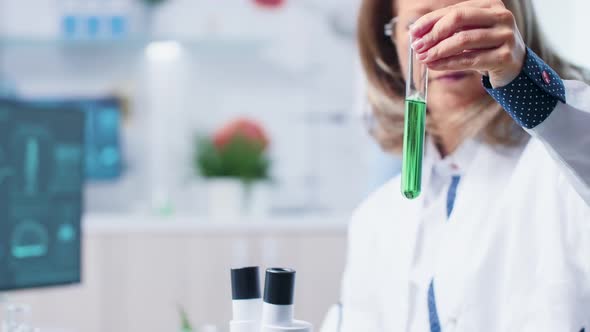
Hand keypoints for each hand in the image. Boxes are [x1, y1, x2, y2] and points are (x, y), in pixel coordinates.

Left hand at [410, 0, 525, 87]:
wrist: (513, 66)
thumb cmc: (486, 47)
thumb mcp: (469, 32)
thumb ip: (447, 29)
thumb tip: (416, 33)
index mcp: (490, 5)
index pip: (454, 9)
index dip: (430, 20)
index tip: (413, 32)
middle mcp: (501, 16)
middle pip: (459, 18)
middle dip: (434, 33)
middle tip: (417, 46)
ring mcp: (505, 35)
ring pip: (464, 40)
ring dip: (439, 50)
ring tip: (423, 57)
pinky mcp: (504, 56)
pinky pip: (470, 59)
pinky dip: (449, 63)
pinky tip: (434, 66)